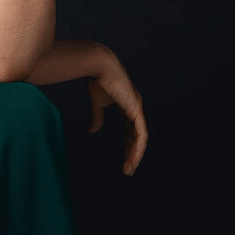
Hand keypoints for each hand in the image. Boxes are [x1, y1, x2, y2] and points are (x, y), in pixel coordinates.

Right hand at [86, 48, 148, 175]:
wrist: (98, 65)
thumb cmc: (96, 79)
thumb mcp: (97, 102)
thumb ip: (97, 117)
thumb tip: (93, 132)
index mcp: (127, 105)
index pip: (130, 130)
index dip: (128, 145)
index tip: (124, 160)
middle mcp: (135, 107)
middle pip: (136, 136)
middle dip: (132, 153)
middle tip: (128, 169)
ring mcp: (137, 108)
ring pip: (140, 137)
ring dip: (136, 154)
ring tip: (130, 168)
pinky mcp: (136, 109)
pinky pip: (141, 133)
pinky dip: (138, 147)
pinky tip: (134, 157)